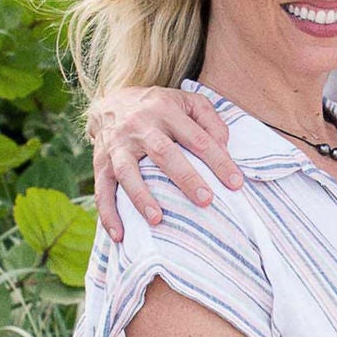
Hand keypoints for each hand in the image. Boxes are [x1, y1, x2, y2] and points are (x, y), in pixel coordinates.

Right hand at [88, 87, 244, 240]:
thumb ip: (210, 120)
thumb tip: (225, 147)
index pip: (197, 138)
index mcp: (166, 110)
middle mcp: (140, 126)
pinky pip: (102, 190)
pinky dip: (108, 213)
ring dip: (141, 197)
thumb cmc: (159, 107)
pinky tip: (120, 234)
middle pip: (164, 152)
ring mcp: (118, 146)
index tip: (236, 183)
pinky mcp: (100, 163)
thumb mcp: (187, 101)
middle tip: (206, 201)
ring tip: (157, 220)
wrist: (111, 102)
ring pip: (128, 172)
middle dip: (185, 177)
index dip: (218, 160)